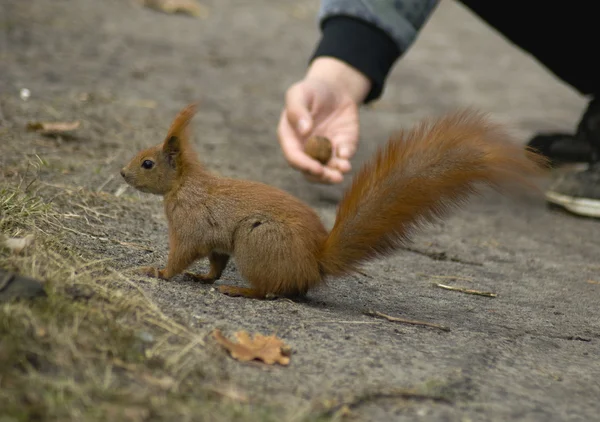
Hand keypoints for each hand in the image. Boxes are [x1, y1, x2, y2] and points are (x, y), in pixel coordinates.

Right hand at [277, 58, 370, 183]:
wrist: (334, 88)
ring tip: (345, 168)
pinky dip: (345, 158)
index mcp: (291, 138)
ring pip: (327, 169)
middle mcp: (306, 148)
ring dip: (335, 173)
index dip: (304, 165)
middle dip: (323, 177)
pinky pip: (342, 158)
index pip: (294, 157)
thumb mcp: (299, 93)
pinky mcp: (341, 147)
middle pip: (310, 171)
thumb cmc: (311, 90)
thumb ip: (297, 110)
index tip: (317, 168)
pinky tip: (346, 153)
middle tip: (335, 177)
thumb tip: (304, 130)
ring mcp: (324, 150)